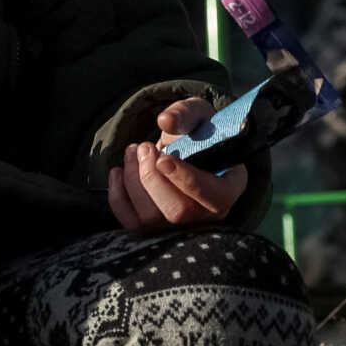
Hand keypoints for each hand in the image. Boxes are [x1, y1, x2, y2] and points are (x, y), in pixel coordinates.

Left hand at [106, 98, 249, 232]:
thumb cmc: (197, 133)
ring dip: (133, 181)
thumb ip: (186, 114)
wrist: (186, 150)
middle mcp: (207, 217)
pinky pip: (131, 223)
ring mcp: (179, 228)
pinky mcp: (153, 231)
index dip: (185, 179)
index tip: (162, 158)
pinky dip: (118, 196)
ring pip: (151, 218)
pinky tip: (118, 171)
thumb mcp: (198, 115)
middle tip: (143, 147)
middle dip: (152, 178)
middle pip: (177, 212)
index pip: (212, 196)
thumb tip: (165, 121)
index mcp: (228, 190)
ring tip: (132, 151)